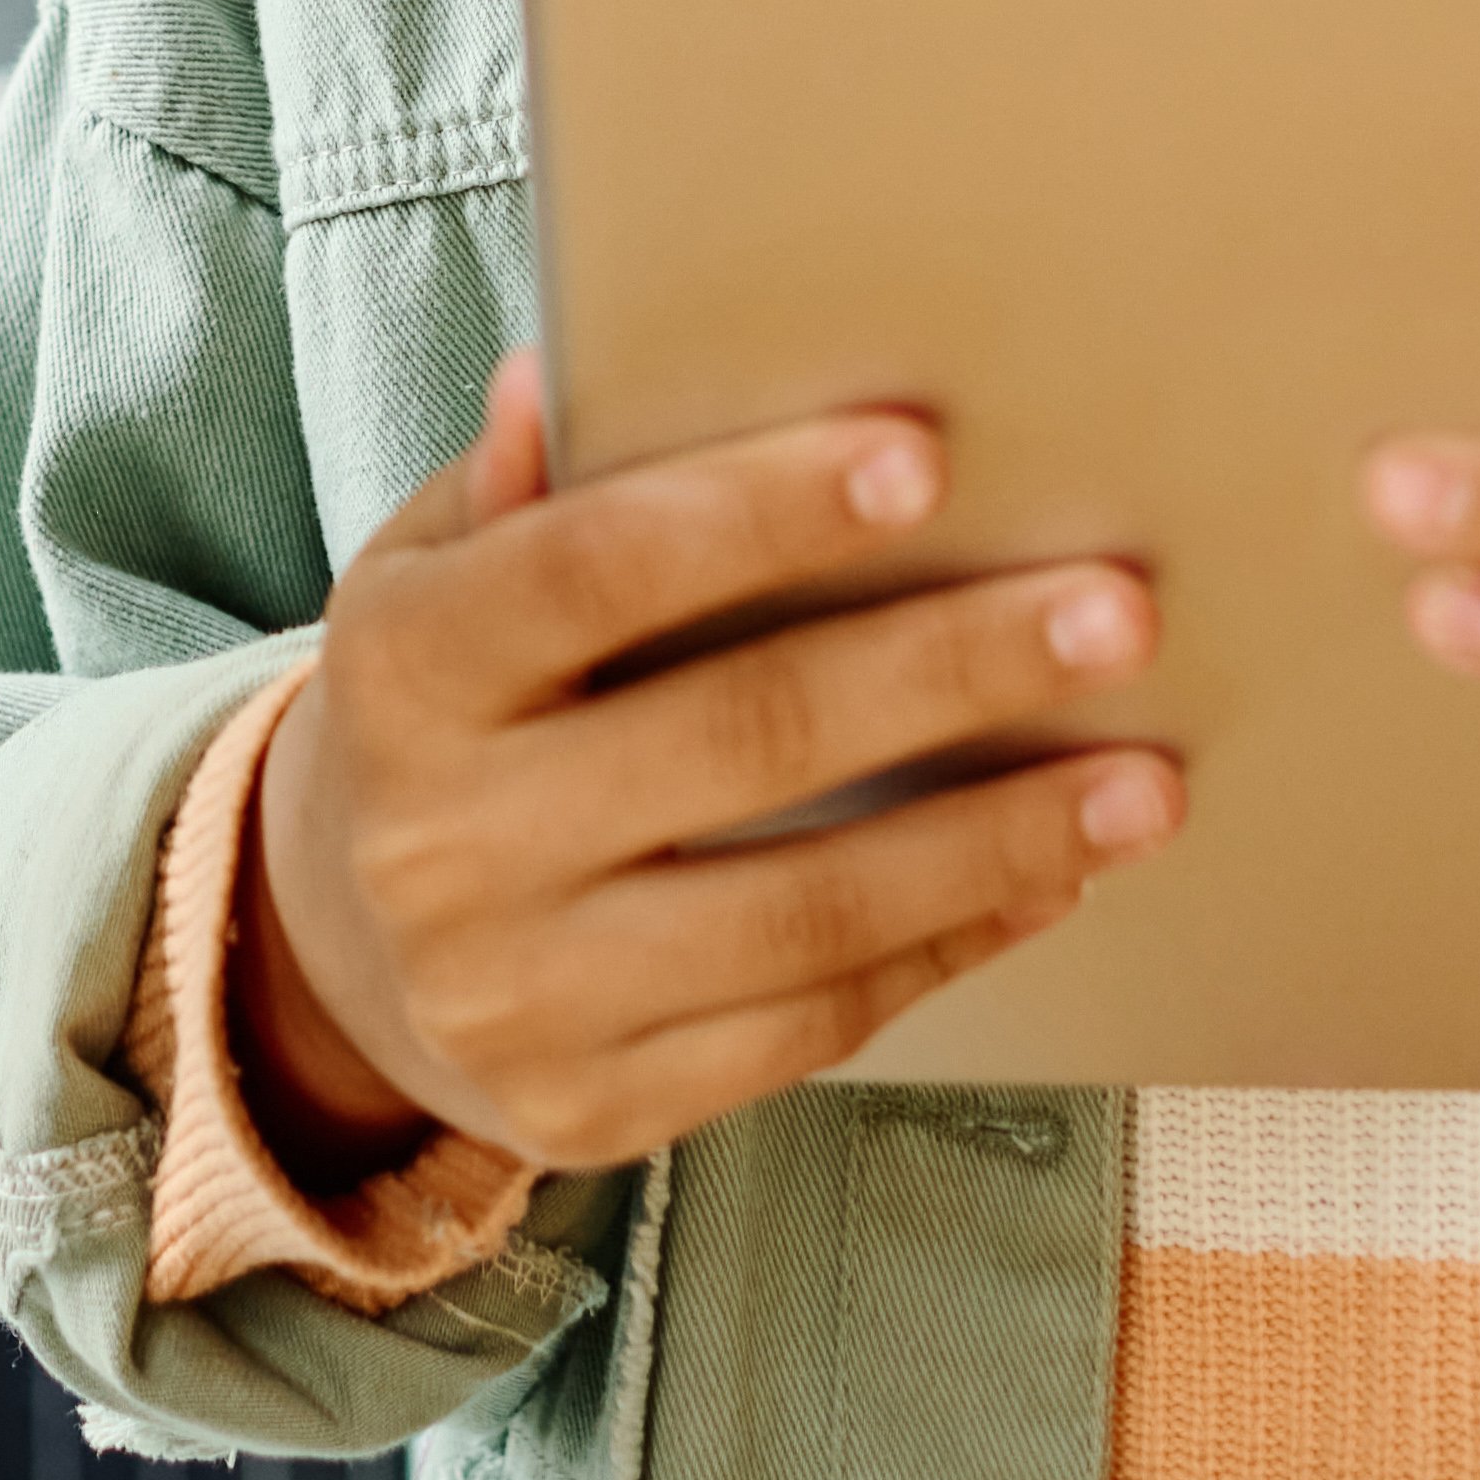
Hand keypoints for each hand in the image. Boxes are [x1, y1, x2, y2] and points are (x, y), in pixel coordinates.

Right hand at [238, 356, 1184, 1178]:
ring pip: (799, 912)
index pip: (591, 570)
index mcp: (403, 668)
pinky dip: (949, 946)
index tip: (924, 455)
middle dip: (945, 670)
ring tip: (1142, 780)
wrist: (336, 950)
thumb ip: (512, 486)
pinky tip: (1051, 877)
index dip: (757, 512)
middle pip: (736, 738)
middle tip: (1113, 613)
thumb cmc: (442, 707)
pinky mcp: (594, 1110)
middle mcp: (444, 838)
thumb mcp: (433, 573)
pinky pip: (808, 1025)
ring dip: (995, 840)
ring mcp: (517, 993)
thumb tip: (558, 369)